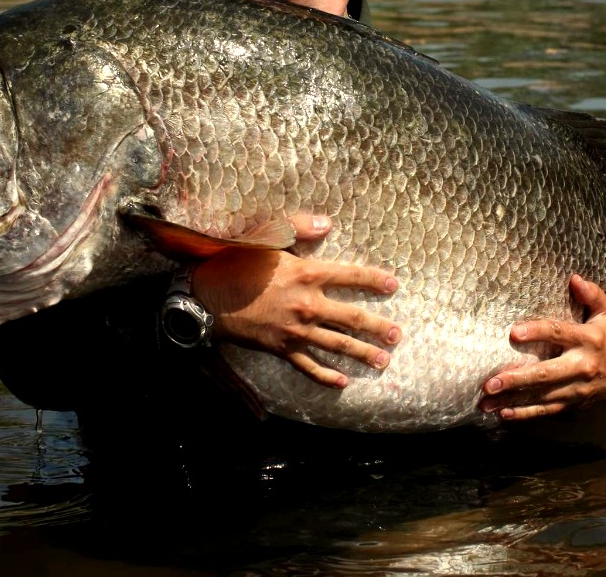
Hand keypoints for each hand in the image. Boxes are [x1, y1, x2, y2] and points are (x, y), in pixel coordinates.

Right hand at [192, 214, 400, 388]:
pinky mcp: (281, 348)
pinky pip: (309, 365)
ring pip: (337, 345)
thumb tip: (328, 223)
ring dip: (362, 354)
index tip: (394, 285)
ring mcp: (296, 330)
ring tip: (383, 361)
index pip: (351, 276)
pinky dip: (326, 376)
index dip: (374, 280)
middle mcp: (307, 305)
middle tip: (397, 335)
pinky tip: (342, 382)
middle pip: (352, 318)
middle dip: (378, 328)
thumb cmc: (236, 261)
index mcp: (307, 274)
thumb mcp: (265, 235)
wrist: (208, 295)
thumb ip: (298, 227)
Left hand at [479, 274, 605, 420]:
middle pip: (547, 373)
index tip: (513, 333)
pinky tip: (504, 414)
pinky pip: (549, 409)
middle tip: (490, 382)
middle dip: (517, 379)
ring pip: (543, 396)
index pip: (559, 334)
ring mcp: (578, 388)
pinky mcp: (575, 402)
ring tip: (486, 402)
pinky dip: (526, 414)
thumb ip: (593, 295)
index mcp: (589, 340)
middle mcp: (583, 366)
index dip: (537, 332)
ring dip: (514, 400)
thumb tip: (575, 279)